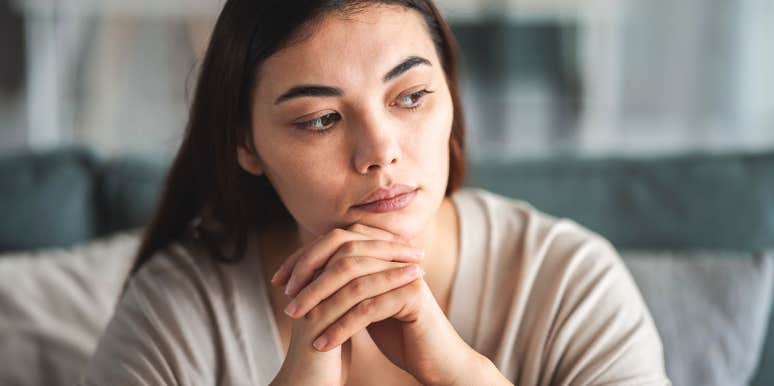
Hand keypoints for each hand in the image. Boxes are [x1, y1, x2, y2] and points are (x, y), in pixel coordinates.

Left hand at [272, 224, 480, 385]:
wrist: (437, 361)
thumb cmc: (400, 336)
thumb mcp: (366, 304)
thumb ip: (346, 284)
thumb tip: (306, 271)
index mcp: (382, 253)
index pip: (337, 241)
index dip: (306, 258)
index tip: (280, 280)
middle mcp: (395, 257)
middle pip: (344, 253)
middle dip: (310, 275)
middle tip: (288, 300)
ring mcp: (406, 274)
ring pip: (353, 281)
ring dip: (320, 303)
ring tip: (297, 323)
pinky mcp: (413, 297)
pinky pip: (368, 308)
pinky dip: (341, 327)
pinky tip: (323, 343)